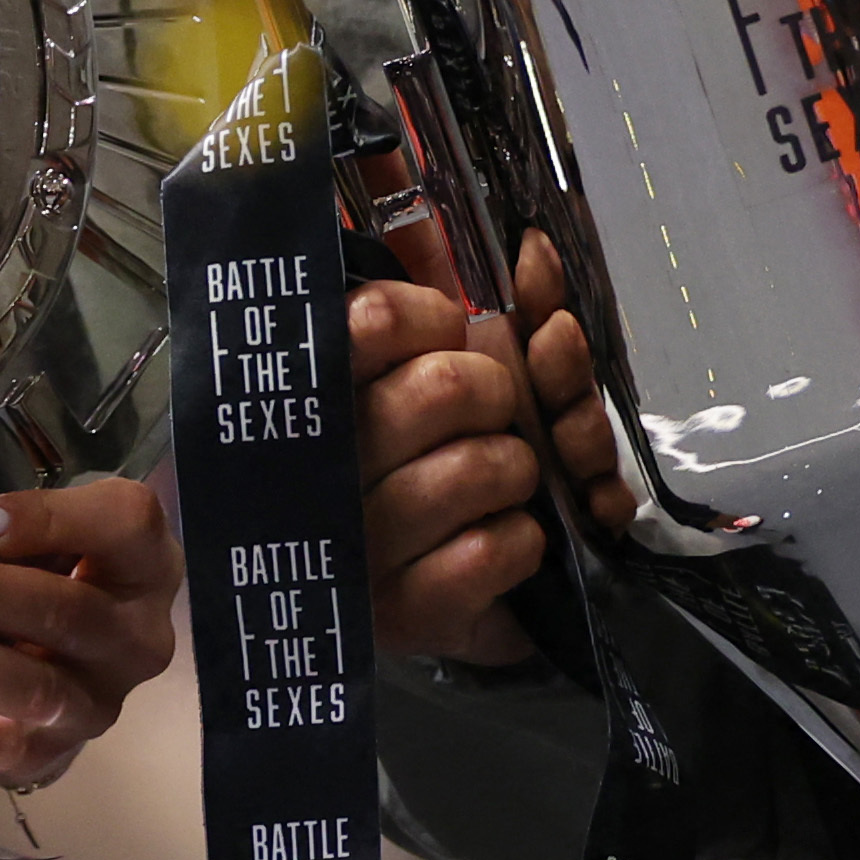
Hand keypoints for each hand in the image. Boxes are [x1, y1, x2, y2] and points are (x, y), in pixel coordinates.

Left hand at [0, 476, 177, 787]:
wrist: (45, 662)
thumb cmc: (31, 565)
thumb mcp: (26, 526)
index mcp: (142, 559)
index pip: (123, 524)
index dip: (47, 520)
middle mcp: (137, 636)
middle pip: (70, 612)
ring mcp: (98, 703)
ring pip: (37, 689)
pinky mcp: (51, 754)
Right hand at [348, 233, 629, 670]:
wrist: (411, 603)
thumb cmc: (424, 458)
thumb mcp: (437, 365)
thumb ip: (470, 302)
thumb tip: (536, 246)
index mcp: (322, 390)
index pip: (377, 317)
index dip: (438, 316)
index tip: (452, 329)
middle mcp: (329, 464)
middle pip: (448, 387)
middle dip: (503, 393)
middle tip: (498, 412)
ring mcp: (363, 544)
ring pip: (481, 468)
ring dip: (521, 470)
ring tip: (508, 481)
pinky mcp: (406, 614)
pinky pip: (493, 550)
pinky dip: (526, 540)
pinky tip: (512, 539)